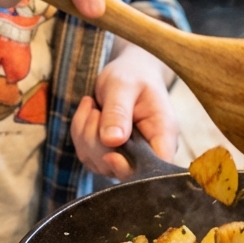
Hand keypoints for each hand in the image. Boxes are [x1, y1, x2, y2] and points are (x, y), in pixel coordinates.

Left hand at [71, 43, 177, 178]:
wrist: (129, 73)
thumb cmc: (132, 75)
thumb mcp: (124, 86)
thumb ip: (118, 112)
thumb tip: (112, 141)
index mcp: (163, 134)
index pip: (154, 168)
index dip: (130, 169)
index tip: (109, 155)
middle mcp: (148, 151)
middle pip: (120, 170)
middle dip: (97, 142)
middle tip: (95, 110)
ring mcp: (128, 157)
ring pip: (98, 164)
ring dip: (85, 135)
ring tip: (92, 106)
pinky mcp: (109, 155)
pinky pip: (87, 155)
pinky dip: (80, 134)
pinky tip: (88, 112)